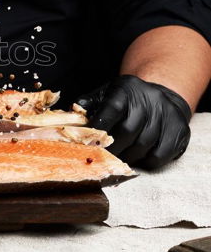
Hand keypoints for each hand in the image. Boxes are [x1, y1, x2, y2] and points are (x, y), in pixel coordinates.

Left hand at [76, 75, 190, 168]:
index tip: (90, 143)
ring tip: (119, 158)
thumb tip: (72, 114)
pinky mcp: (180, 130)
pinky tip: (138, 158)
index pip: (112, 108)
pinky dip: (146, 162)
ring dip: (128, 156)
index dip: (101, 127)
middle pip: (128, 131)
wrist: (160, 95)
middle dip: (112, 148)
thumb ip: (88, 105)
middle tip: (102, 157)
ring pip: (143, 145)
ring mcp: (167, 115)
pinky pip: (161, 154)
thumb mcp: (106, 94)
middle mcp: (149, 100)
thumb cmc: (125, 100)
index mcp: (126, 89)